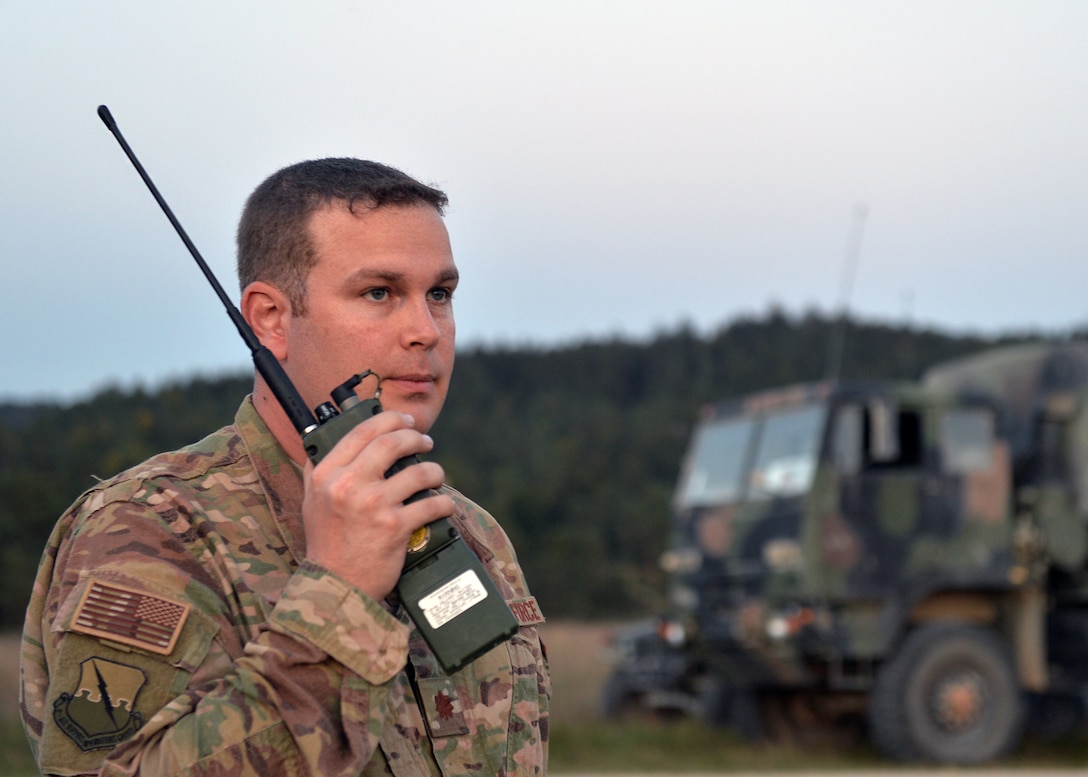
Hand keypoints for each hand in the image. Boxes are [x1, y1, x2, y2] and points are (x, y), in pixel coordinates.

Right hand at [300, 410, 454, 599]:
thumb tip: (327, 438)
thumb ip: (320, 469)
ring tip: (436, 475)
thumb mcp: (312, 500)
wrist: (335, 585)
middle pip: (391, 443)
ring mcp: (372, 505)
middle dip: (415, 437)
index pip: (361, 432)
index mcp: (325, 474)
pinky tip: (444, 505)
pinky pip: (430, 505)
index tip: (404, 420)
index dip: (389, 420)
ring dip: (434, 471)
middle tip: (426, 442)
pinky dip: (443, 504)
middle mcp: (347, 485)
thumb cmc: (326, 543)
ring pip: (417, 472)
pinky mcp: (394, 526)